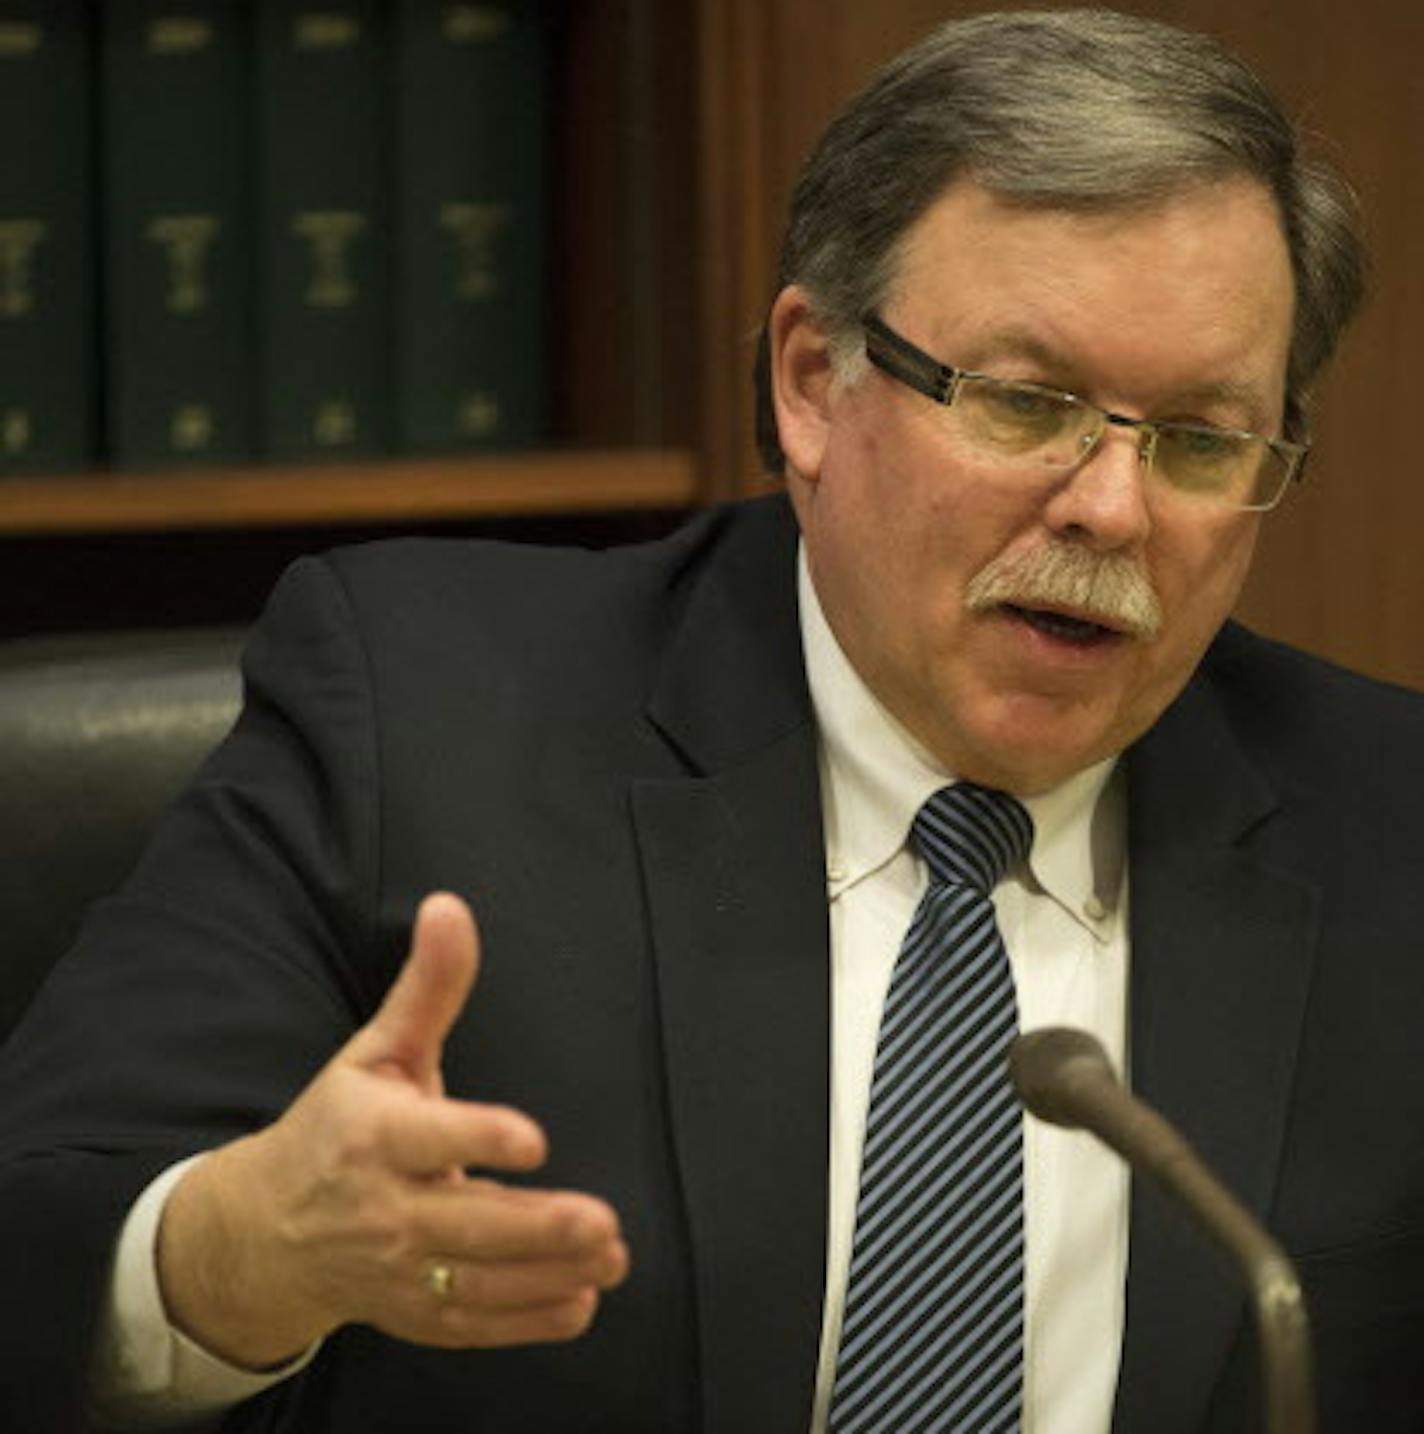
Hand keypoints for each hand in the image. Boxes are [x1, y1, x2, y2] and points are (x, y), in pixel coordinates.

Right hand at [156, 892, 628, 1367]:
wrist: (264, 1231)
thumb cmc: (335, 1127)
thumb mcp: (376, 1050)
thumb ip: (427, 987)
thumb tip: (450, 905)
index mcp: (373, 1134)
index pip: (428, 1138)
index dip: (480, 1138)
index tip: (534, 1140)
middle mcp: (383, 1208)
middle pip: (464, 1224)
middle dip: (536, 1228)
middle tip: (603, 1221)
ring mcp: (395, 1270)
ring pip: (476, 1283)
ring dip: (547, 1276)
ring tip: (611, 1257)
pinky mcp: (410, 1313)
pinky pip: (470, 1326)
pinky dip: (525, 1323)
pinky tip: (579, 1303)